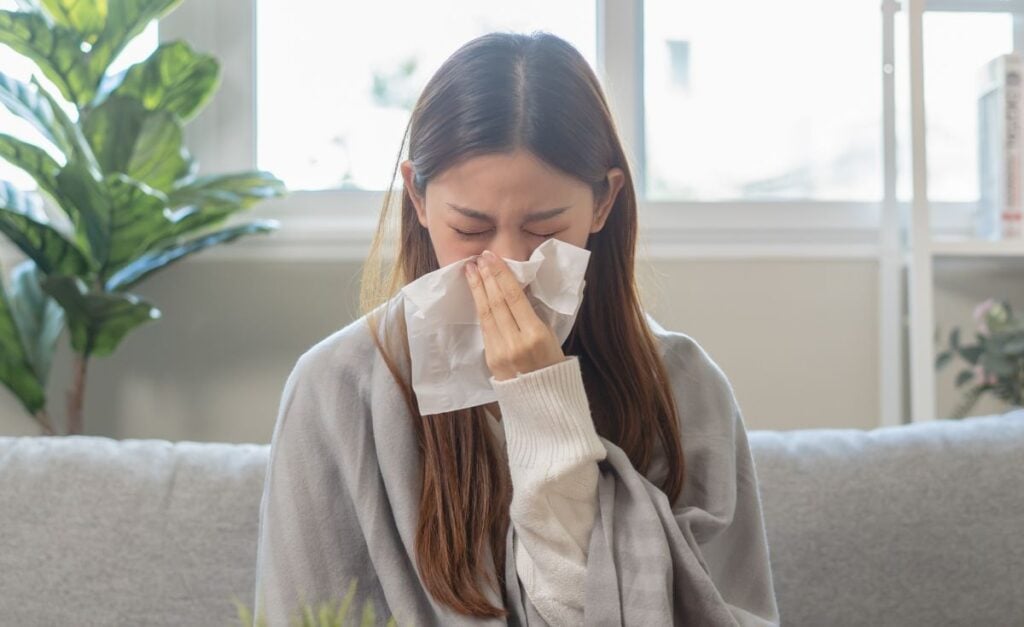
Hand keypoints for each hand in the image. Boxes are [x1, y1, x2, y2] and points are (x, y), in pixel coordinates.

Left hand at [464, 249, 565, 380]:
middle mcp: (515, 342)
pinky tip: (477, 295)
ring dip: (478, 290)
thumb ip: (533, 314)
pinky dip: (480, 308)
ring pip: (486, 314)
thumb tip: (517, 288)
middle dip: (486, 278)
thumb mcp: (551, 336)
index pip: (513, 297)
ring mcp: (500, 352)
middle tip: (479, 258)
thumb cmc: (553, 364)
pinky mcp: (491, 359)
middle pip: (496, 303)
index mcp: (536, 334)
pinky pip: (485, 328)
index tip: (491, 258)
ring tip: (471, 271)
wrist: (545, 400)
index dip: (500, 275)